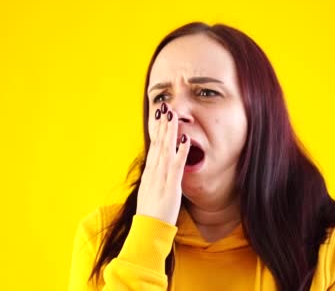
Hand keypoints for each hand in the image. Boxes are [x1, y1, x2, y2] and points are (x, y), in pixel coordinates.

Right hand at [136, 102, 190, 224]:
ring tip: (173, 115)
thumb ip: (155, 177)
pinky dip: (181, 152)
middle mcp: (154, 171)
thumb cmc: (152, 211)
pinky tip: (186, 140)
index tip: (159, 115)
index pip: (154, 146)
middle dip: (162, 124)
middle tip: (165, 107)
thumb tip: (158, 168)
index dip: (157, 130)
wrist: (149, 228)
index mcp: (150, 171)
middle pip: (158, 143)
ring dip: (170, 132)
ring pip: (166, 149)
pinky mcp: (171, 185)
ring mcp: (162, 177)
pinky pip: (177, 165)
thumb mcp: (150, 190)